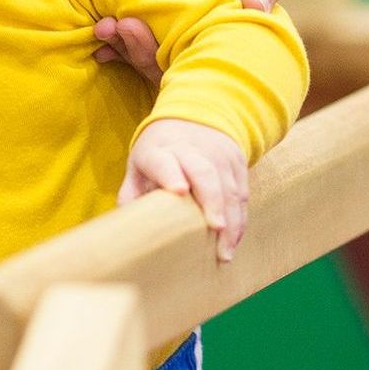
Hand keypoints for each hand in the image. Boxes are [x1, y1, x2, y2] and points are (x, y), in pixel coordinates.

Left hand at [92, 0, 284, 83]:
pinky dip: (113, 48)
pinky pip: (129, 53)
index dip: (180, 68)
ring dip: (124, 50)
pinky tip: (100, 42)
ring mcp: (171, 46)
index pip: (206, 72)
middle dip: (141, 55)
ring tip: (105, 27)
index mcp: (229, 45)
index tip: (158, 45)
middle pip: (169, 73)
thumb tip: (258, 5)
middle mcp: (199, 52)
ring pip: (146, 64)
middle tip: (122, 26)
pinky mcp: (148, 34)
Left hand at [119, 118, 248, 261]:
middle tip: (216, 229)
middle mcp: (191, 150)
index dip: (171, 175)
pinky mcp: (237, 163)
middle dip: (212, 201)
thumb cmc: (159, 151)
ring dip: (230, 221)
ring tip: (225, 252)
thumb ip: (131, 194)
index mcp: (160, 150)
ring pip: (229, 187)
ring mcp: (218, 155)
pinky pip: (242, 194)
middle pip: (205, 174)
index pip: (164, 161)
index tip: (179, 191)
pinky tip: (233, 241)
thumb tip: (126, 229)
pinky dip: (239, 220)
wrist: (195, 117)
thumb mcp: (139, 164)